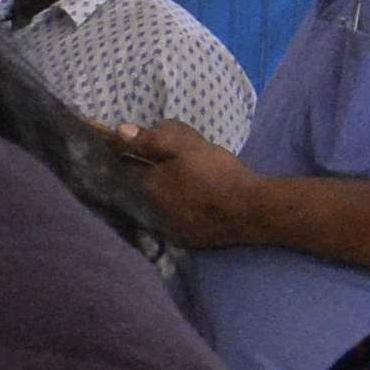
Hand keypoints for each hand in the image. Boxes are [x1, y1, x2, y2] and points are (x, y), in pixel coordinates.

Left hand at [112, 122, 270, 251]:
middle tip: (175, 163)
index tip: (144, 146)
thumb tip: (120, 131)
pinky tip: (198, 203)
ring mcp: (168, 226)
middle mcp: (151, 208)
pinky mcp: (186, 238)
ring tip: (189, 183)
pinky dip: (183, 210)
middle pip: (145, 185)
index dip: (135, 153)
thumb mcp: (185, 146)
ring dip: (168, 193)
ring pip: (161, 203)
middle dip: (154, 173)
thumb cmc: (216, 172)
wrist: (249, 209)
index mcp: (148, 184)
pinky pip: (178, 219)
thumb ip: (151, 139)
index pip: (128, 165)